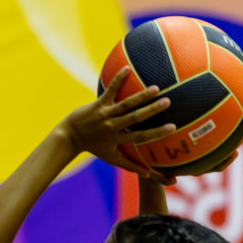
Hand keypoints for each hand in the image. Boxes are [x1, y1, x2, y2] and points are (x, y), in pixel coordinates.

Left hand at [59, 67, 175, 181]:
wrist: (69, 137)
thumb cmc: (93, 148)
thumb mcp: (111, 158)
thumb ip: (131, 165)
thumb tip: (150, 174)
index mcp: (118, 139)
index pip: (141, 136)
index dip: (157, 132)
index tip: (173, 127)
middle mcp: (112, 126)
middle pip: (135, 118)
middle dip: (152, 110)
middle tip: (168, 102)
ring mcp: (105, 114)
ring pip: (125, 104)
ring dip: (140, 96)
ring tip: (155, 88)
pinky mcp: (97, 104)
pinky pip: (110, 90)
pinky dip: (118, 80)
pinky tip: (127, 68)